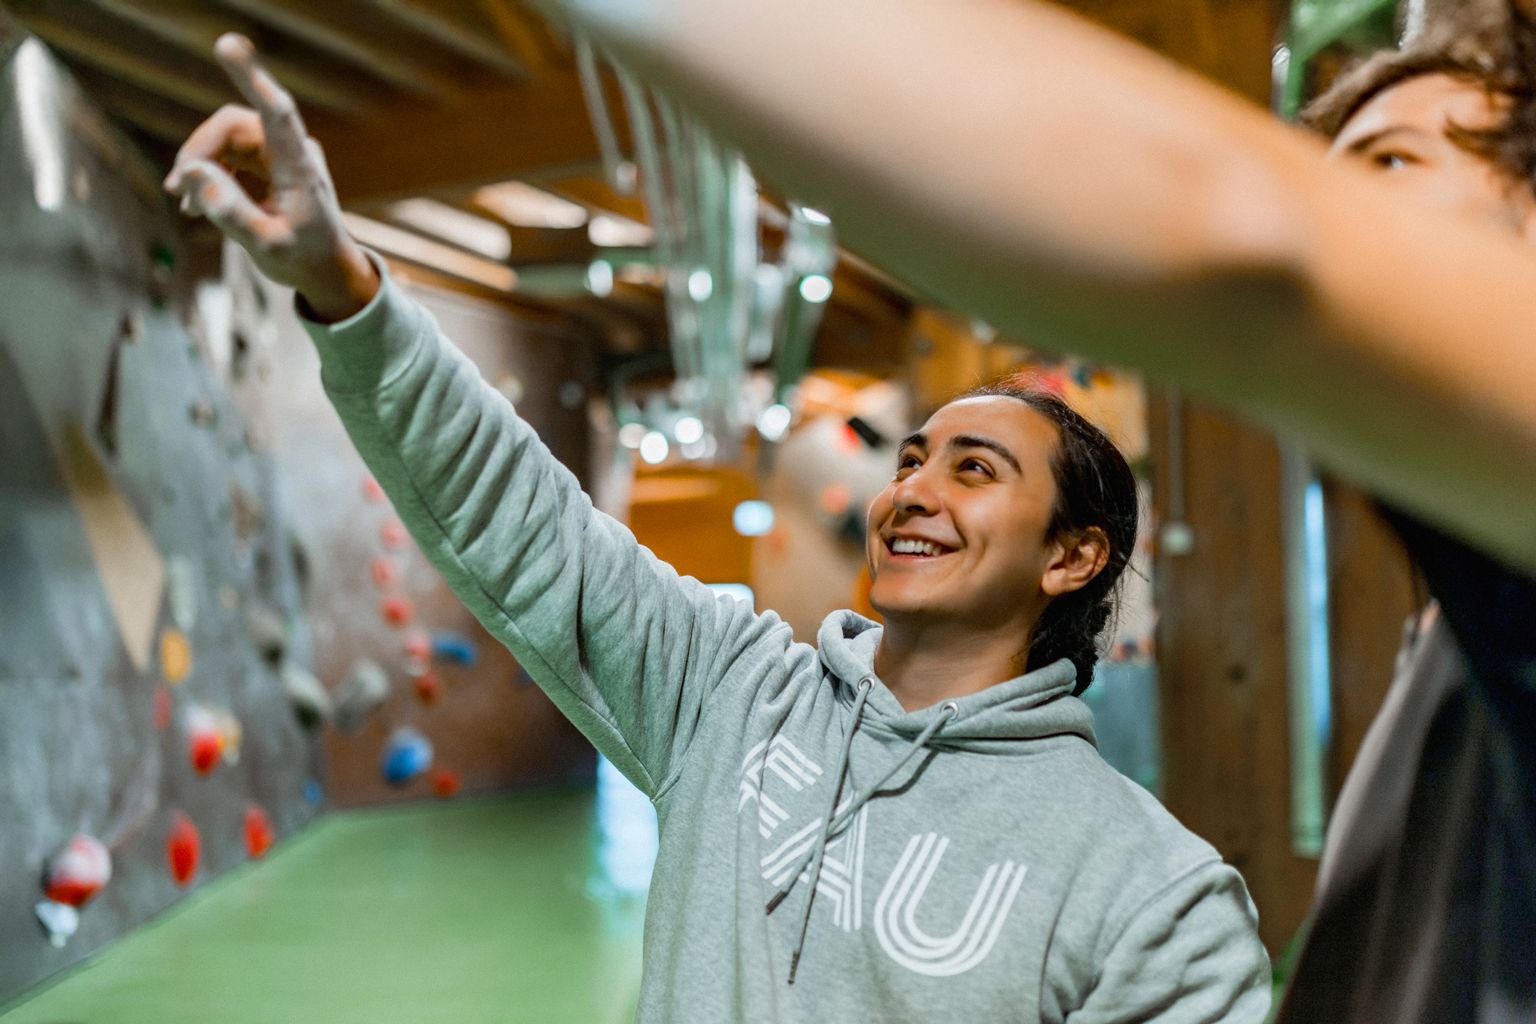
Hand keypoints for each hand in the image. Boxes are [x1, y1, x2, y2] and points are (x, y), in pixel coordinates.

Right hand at [163, 33, 377, 321]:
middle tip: (177, 190)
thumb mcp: (266, 246)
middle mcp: (293, 151)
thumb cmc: (303, 261)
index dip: (251, 78)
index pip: (275, 112)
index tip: (229, 47)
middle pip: (232, 126)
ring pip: (227, 137)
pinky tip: (197, 202)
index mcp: (299, 168)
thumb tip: (190, 175)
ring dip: (201, 165)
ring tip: (187, 206)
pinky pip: (232, 150)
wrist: (327, 271)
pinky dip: (211, 171)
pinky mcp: (273, 160)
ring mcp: (284, 153)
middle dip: (198, 153)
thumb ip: (231, 213)